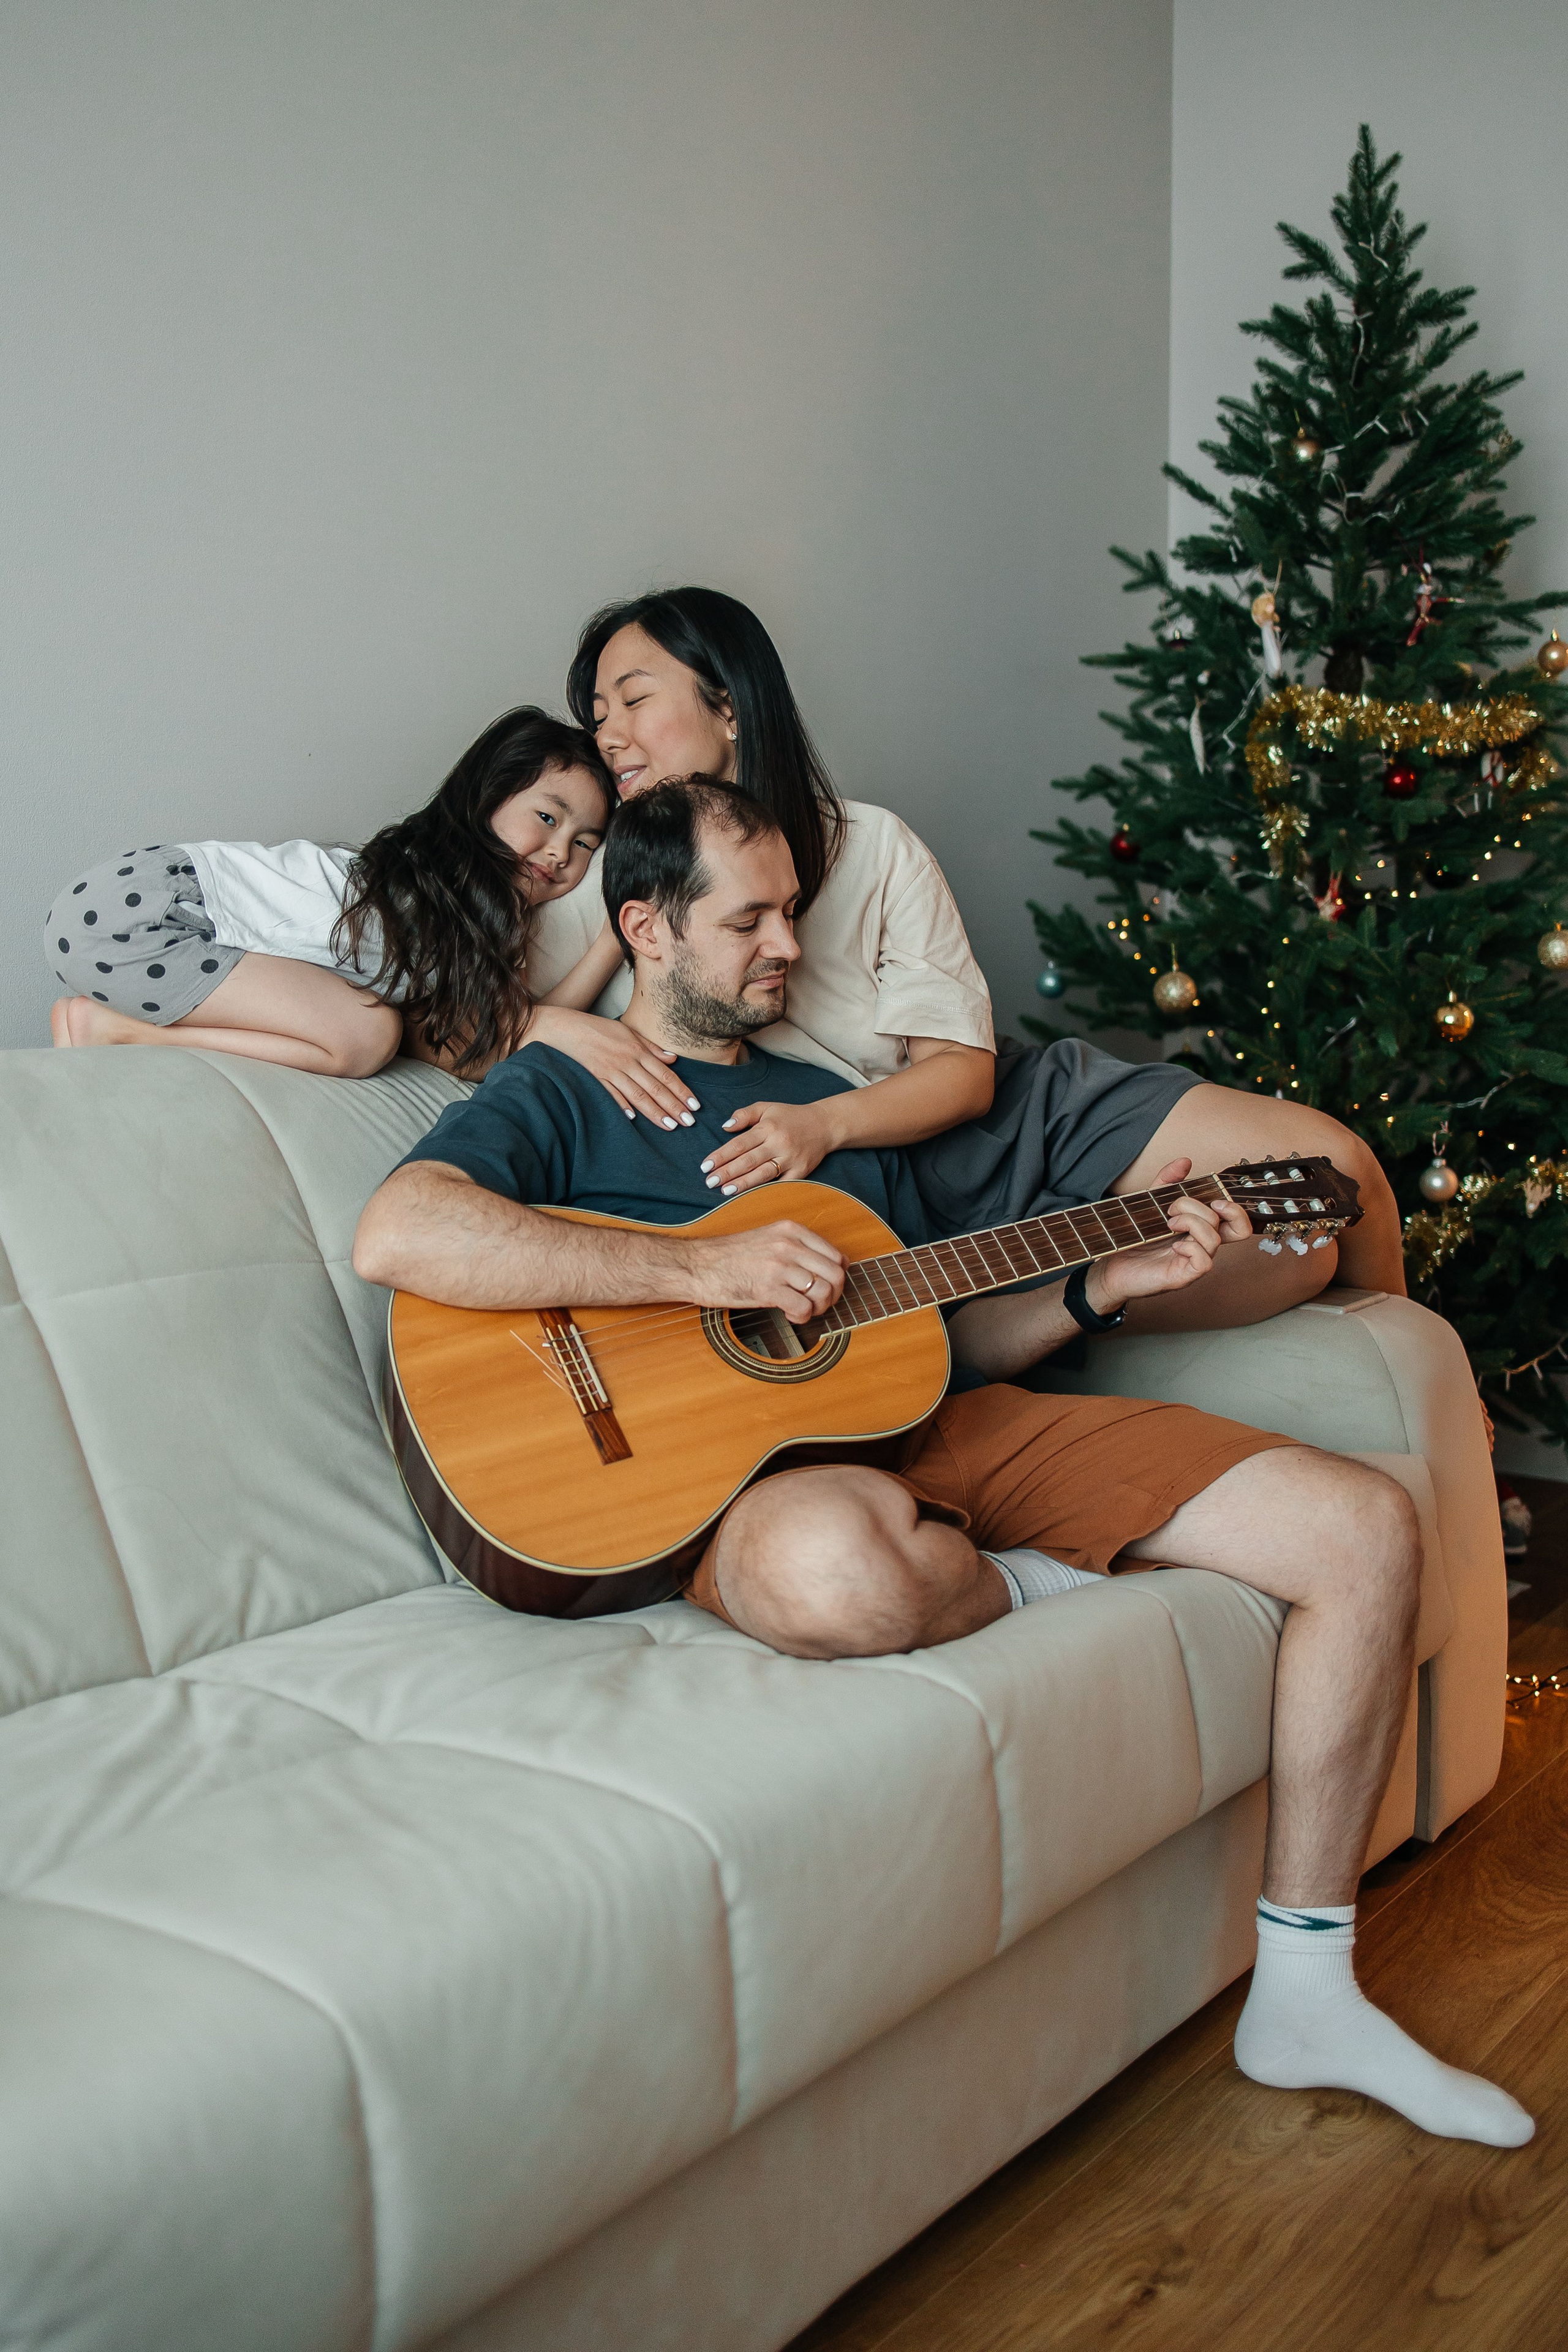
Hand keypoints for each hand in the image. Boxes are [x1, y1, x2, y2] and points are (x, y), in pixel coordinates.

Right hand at [526, 1007, 699, 1128]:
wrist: (565, 1028)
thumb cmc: (598, 1028)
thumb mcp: (627, 1031)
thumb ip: (651, 1047)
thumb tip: (672, 1058)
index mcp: (637, 1050)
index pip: (665, 1074)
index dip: (681, 1091)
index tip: (694, 1105)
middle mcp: (627, 1061)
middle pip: (655, 1087)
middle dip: (674, 1105)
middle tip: (689, 1122)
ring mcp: (611, 1070)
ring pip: (637, 1094)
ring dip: (655, 1111)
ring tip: (670, 1125)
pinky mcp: (595, 1077)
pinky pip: (611, 1094)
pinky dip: (621, 1105)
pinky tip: (632, 1118)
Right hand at [682, 1220, 846, 1323]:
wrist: (695, 1265)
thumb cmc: (729, 1256)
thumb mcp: (768, 1238)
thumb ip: (797, 1248)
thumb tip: (831, 1268)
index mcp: (791, 1230)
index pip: (837, 1256)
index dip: (838, 1277)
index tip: (827, 1287)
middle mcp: (789, 1245)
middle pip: (836, 1275)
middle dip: (834, 1296)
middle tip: (819, 1304)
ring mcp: (778, 1266)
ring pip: (825, 1292)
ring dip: (820, 1308)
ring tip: (804, 1310)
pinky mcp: (767, 1288)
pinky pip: (804, 1308)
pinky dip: (802, 1317)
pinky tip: (789, 1315)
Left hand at [700, 1100, 836, 1194]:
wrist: (825, 1125)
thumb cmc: (791, 1117)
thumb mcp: (767, 1108)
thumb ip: (744, 1115)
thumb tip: (725, 1127)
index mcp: (767, 1127)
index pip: (739, 1144)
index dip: (720, 1156)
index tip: (705, 1166)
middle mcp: (778, 1143)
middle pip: (748, 1160)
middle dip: (726, 1172)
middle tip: (709, 1182)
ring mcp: (791, 1159)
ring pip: (763, 1174)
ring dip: (742, 1184)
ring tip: (725, 1191)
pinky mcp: (801, 1171)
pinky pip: (781, 1184)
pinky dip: (767, 1191)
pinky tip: (752, 1197)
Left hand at [1087, 1158, 1253, 1313]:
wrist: (1111, 1266)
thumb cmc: (1135, 1238)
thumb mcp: (1151, 1203)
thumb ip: (1168, 1181)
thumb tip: (1185, 1161)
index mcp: (1200, 1229)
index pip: (1237, 1222)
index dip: (1235, 1209)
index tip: (1214, 1199)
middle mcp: (1202, 1246)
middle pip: (1230, 1225)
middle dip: (1198, 1208)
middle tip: (1171, 1210)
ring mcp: (1195, 1261)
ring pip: (1214, 1239)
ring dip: (1191, 1223)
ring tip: (1168, 1225)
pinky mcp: (1184, 1276)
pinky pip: (1204, 1261)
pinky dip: (1189, 1247)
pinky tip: (1173, 1245)